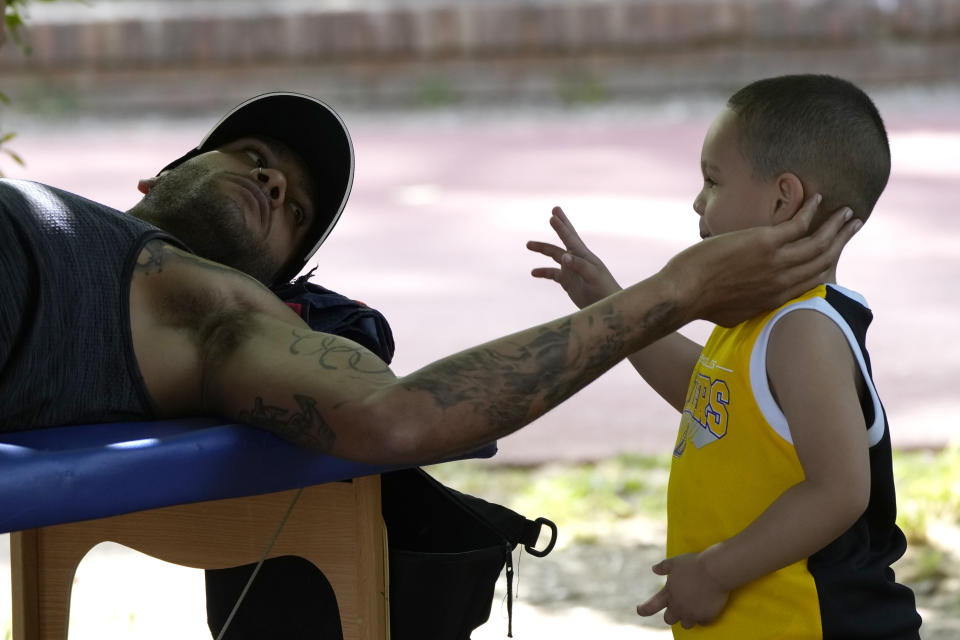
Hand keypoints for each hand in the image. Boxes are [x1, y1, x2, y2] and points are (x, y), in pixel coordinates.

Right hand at [526, 206, 621, 308]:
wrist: (608, 307)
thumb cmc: (605, 290)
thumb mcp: (593, 276)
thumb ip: (579, 265)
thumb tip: (564, 257)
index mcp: (584, 255)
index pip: (570, 237)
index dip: (562, 225)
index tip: (553, 215)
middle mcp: (577, 259)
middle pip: (565, 239)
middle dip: (559, 226)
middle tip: (553, 213)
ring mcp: (572, 270)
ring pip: (554, 256)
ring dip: (543, 249)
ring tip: (528, 244)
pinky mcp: (568, 282)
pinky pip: (553, 274)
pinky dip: (543, 272)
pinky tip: (534, 272)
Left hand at [636, 552, 730, 629]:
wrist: (715, 570)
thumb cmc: (694, 564)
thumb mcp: (675, 562)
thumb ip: (663, 567)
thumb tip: (653, 569)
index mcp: (668, 594)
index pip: (651, 606)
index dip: (643, 610)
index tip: (639, 610)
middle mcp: (678, 607)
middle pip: (669, 619)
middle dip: (672, 614)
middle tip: (678, 606)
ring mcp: (692, 613)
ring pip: (686, 625)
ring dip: (687, 618)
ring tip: (692, 608)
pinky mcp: (707, 616)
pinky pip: (702, 623)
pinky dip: (703, 618)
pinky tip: (705, 609)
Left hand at [664, 194, 860, 326]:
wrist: (684, 294)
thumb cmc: (702, 305)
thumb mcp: (736, 313)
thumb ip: (752, 305)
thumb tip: (751, 303)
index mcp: (779, 298)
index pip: (815, 278)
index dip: (831, 261)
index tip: (837, 249)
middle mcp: (785, 281)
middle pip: (825, 258)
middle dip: (842, 239)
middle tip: (853, 224)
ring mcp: (777, 262)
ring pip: (819, 242)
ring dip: (835, 224)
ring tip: (846, 210)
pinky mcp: (765, 244)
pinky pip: (798, 224)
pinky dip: (811, 210)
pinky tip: (817, 198)